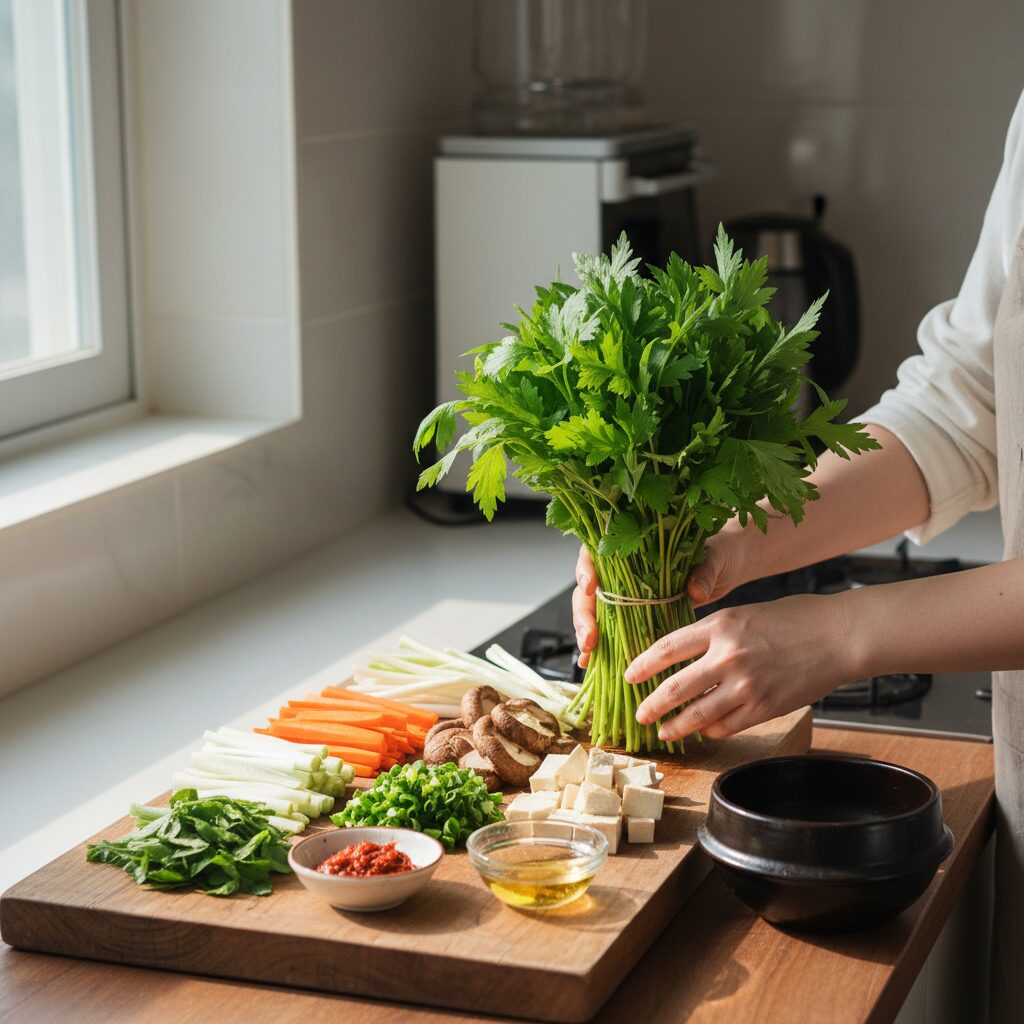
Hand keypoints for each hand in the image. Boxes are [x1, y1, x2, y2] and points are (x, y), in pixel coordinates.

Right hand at [571, 532, 746, 668]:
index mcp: (630, 547)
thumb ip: (703, 571)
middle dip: (583, 616)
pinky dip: (602, 649)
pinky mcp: (636, 616)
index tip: (591, 588)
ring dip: (587, 636)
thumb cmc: (717, 552)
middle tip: (590, 638)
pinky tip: (593, 665)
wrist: (727, 568)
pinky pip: (612, 632)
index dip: (585, 571)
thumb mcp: (712, 557)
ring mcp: (626, 596)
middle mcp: (620, 571)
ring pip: (594, 615)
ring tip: (588, 657)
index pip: (594, 554)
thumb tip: (695, 590)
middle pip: (587, 592)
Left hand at [624, 593, 858, 740]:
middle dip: (650, 704)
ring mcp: (746, 686)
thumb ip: (713, 633)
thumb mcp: (744, 613)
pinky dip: (710, 731)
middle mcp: (728, 657)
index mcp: (720, 626)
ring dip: (675, 726)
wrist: (839, 636)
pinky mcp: (764, 708)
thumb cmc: (794, 619)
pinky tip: (702, 731)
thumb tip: (683, 654)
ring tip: (662, 731)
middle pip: (674, 688)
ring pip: (697, 715)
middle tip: (638, 713)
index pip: (667, 648)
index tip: (630, 675)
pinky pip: (726, 726)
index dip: (642, 665)